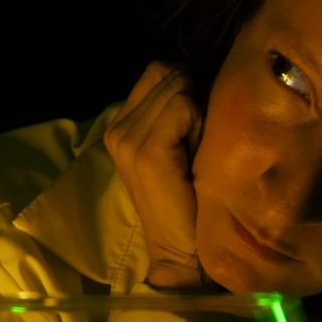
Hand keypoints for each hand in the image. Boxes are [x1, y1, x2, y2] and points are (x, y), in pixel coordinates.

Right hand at [104, 62, 205, 289]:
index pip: (157, 70)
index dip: (185, 84)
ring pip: (177, 87)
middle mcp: (117, 128)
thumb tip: (204, 69)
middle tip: (199, 139)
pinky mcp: (146, 153)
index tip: (197, 120)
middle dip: (193, 94)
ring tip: (197, 149)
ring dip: (198, 110)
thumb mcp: (178, 146)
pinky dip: (199, 124)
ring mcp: (128, 141)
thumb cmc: (189, 200)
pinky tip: (197, 155)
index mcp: (120, 125)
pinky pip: (183, 107)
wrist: (180, 252)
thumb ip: (178, 109)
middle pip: (167, 73)